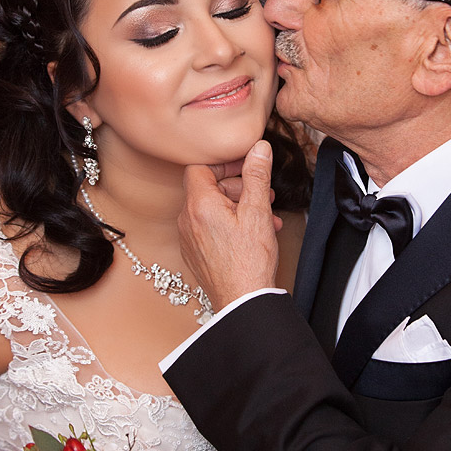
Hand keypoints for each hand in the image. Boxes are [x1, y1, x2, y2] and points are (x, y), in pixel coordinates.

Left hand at [179, 141, 280, 310]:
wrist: (242, 301)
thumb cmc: (249, 261)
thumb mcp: (258, 211)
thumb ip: (257, 175)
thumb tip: (259, 149)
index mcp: (199, 205)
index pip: (200, 167)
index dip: (223, 163)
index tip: (244, 166)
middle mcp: (187, 220)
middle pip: (206, 187)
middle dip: (236, 185)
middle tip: (260, 191)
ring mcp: (189, 238)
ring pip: (210, 208)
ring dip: (236, 204)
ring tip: (263, 214)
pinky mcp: (195, 253)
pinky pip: (209, 227)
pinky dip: (228, 222)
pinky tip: (252, 232)